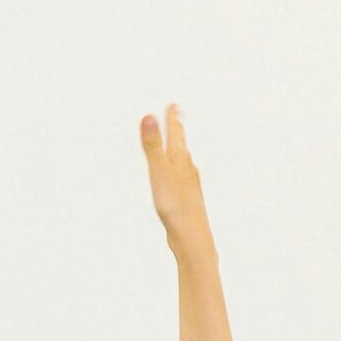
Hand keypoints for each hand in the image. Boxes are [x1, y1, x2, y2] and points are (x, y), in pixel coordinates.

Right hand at [139, 106, 213, 259]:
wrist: (191, 235)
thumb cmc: (176, 205)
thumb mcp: (159, 172)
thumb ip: (153, 146)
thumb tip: (148, 118)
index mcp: (180, 159)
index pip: (176, 133)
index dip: (173, 118)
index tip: (173, 105)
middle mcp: (188, 169)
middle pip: (181, 144)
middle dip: (177, 130)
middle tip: (176, 117)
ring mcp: (189, 184)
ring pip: (183, 161)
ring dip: (178, 150)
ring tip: (177, 144)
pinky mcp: (186, 199)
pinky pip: (181, 178)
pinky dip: (178, 170)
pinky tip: (178, 179)